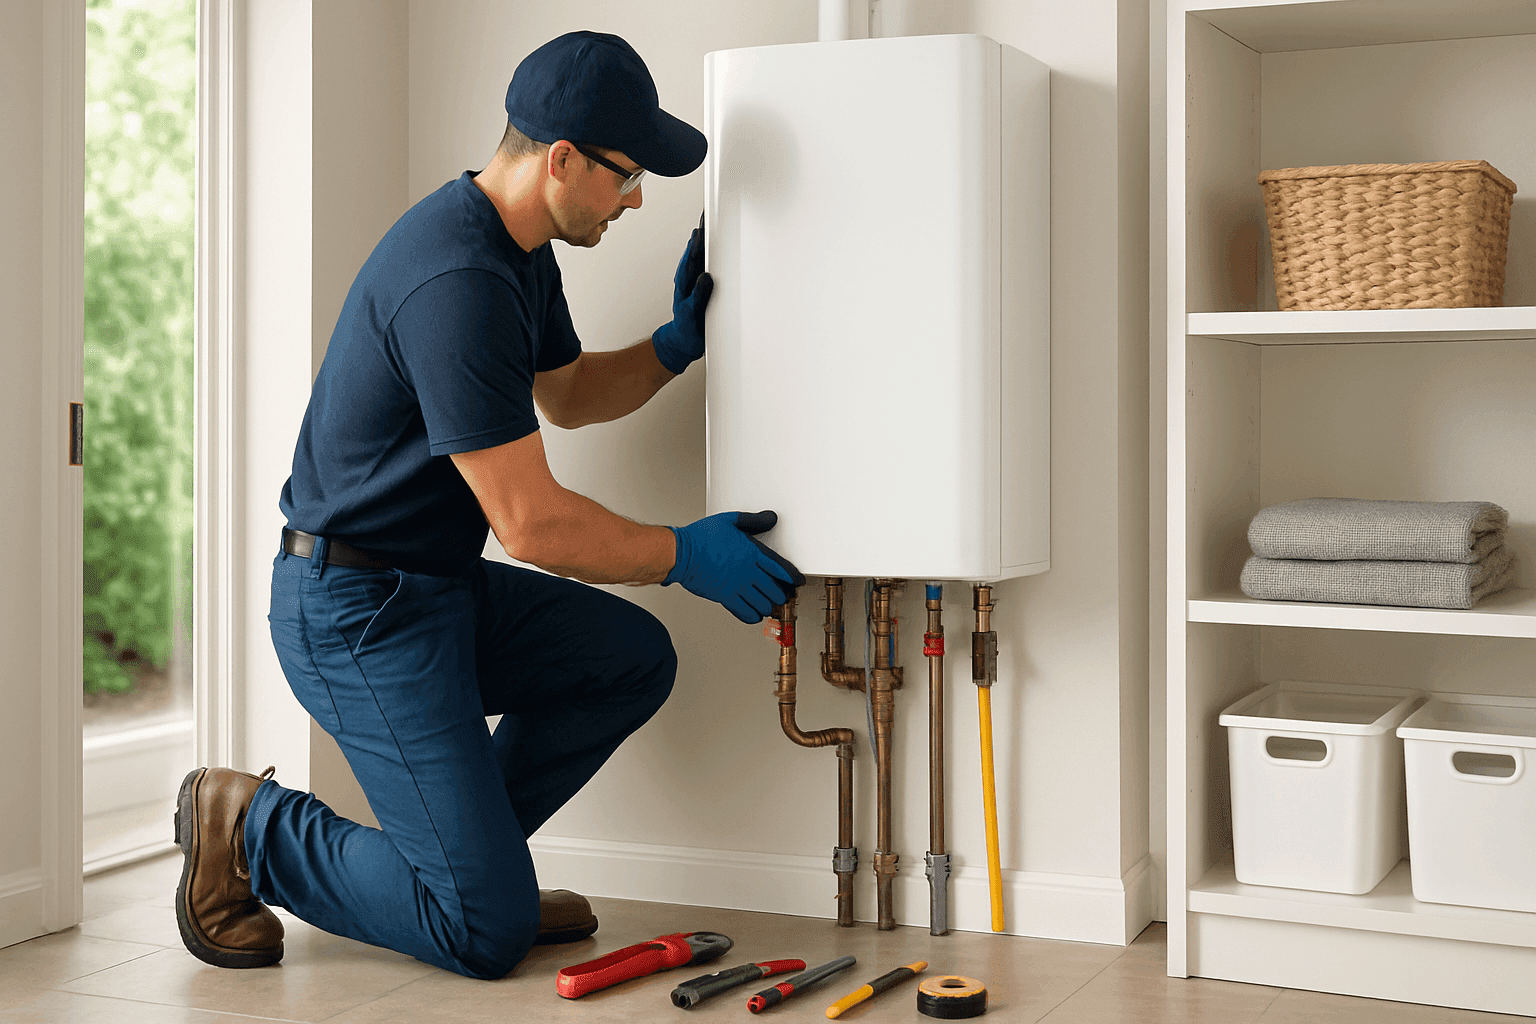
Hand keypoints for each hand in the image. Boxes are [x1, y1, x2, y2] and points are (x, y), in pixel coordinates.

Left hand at [650, 213, 712, 374]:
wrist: (685, 342)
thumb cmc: (686, 329)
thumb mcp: (692, 314)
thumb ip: (699, 296)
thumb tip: (705, 276)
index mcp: (686, 280)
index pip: (693, 254)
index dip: (699, 237)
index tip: (704, 223)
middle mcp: (691, 277)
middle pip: (699, 249)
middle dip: (704, 230)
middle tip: (710, 212)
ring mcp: (698, 281)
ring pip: (704, 256)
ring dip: (709, 239)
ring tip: (715, 221)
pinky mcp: (706, 287)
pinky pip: (711, 266)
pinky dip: (715, 255)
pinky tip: (722, 246)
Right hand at [663, 510, 805, 622]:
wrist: (681, 553)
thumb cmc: (701, 537)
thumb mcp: (730, 520)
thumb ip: (754, 521)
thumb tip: (772, 518)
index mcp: (752, 552)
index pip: (781, 569)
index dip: (792, 577)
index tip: (797, 582)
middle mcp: (747, 571)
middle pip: (775, 589)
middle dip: (782, 594)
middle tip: (783, 595)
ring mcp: (737, 586)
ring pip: (763, 603)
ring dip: (769, 606)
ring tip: (770, 605)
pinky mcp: (725, 597)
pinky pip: (745, 613)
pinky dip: (753, 616)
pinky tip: (755, 614)